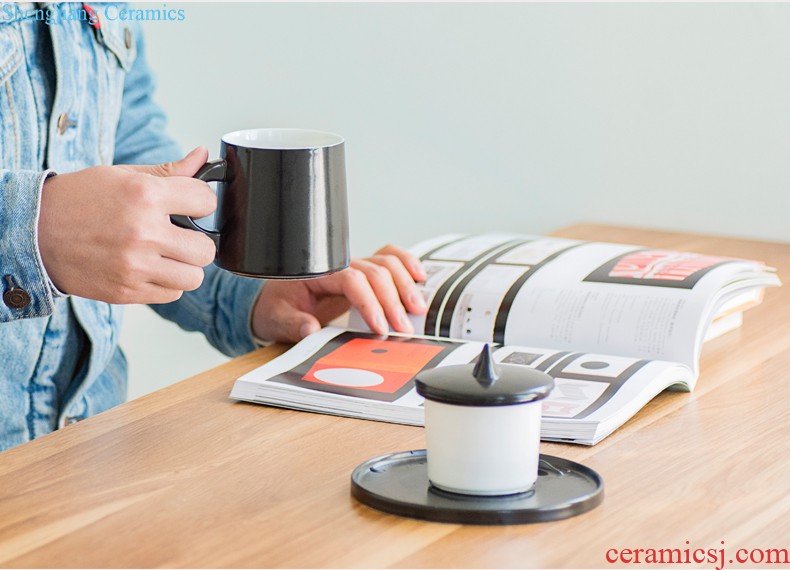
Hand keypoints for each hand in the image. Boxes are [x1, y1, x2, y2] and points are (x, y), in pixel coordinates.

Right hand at [38, 148, 216, 303]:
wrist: (35, 232)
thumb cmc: (81, 199)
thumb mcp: (123, 176)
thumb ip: (169, 171)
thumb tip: (202, 156)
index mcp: (144, 196)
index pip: (206, 201)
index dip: (201, 202)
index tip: (191, 204)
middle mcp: (142, 233)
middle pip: (206, 249)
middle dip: (197, 240)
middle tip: (179, 235)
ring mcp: (134, 266)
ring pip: (194, 277)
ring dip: (185, 266)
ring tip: (166, 254)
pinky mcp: (126, 291)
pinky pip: (172, 294)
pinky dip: (166, 283)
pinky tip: (150, 267)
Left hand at [251, 245, 428, 342]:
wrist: (276, 300)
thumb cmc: (277, 307)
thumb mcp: (276, 319)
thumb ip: (292, 324)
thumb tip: (310, 328)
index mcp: (317, 272)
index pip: (352, 280)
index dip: (369, 302)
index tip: (380, 328)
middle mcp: (339, 264)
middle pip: (375, 271)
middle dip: (392, 300)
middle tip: (402, 328)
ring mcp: (353, 265)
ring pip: (386, 262)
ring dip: (405, 284)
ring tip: (416, 309)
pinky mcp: (364, 272)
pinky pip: (389, 258)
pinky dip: (406, 263)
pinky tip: (419, 277)